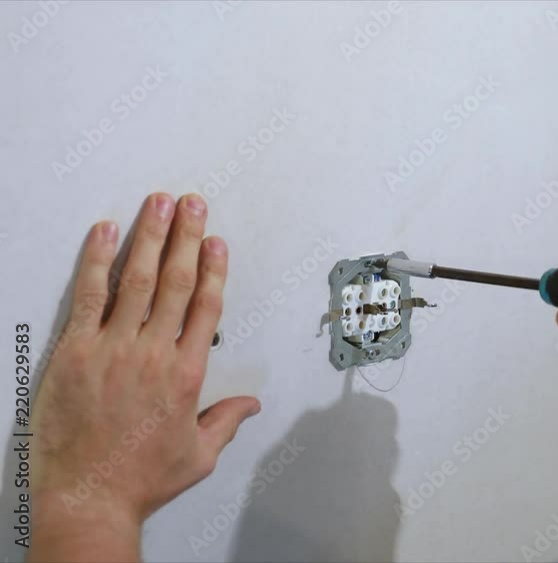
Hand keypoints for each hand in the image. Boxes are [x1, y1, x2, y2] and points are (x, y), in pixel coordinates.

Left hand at [30, 193, 259, 561]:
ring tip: (158, 204)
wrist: (88, 497)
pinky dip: (97, 261)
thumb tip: (250, 405)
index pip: (206, 308)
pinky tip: (104, 233)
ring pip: (137, 281)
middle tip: (192, 204)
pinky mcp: (76, 353)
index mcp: (186, 375)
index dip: (213, 269)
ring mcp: (112, 350)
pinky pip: (88, 296)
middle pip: (176, 283)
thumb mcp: (198, 455)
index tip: (217, 242)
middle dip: (186, 238)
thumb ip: (225, 422)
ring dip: (150, 237)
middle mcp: (152, 354)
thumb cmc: (140, 479)